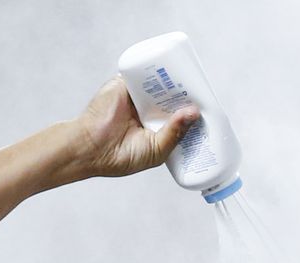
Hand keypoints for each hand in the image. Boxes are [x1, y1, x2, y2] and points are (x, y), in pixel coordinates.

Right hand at [76, 76, 199, 178]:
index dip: (193, 114)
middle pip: (172, 99)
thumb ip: (176, 132)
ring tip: (192, 81)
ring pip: (160, 85)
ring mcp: (137, 97)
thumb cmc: (119, 157)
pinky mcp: (125, 84)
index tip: (209, 111)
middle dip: (187, 96)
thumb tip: (194, 113)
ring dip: (174, 83)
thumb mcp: (157, 150)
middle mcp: (147, 112)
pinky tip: (172, 71)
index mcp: (156, 130)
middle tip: (203, 93)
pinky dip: (157, 70)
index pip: (179, 118)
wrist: (91, 147)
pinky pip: (144, 72)